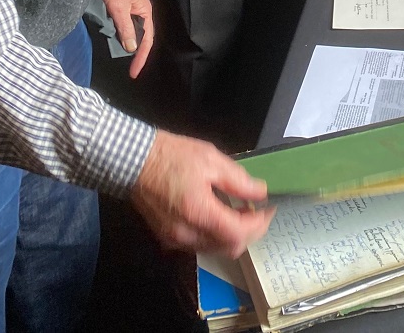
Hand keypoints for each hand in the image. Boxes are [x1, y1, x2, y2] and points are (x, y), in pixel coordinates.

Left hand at [95, 0, 153, 78]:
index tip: (133, 73)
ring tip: (120, 57)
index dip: (141, 57)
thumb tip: (132, 48)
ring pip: (130, 29)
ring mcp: (129, 7)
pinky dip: (118, 33)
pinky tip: (112, 39)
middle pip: (140, 35)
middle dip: (136, 52)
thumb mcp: (119, 8)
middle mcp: (139, 10)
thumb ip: (125, 28)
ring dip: (126, 42)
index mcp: (144, 11)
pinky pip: (121, 23)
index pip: (147, 40)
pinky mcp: (118, 4)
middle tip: (129, 68)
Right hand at [131, 131, 273, 256]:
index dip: (259, 224)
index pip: (238, 233)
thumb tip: (260, 193)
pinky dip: (214, 234)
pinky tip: (218, 214)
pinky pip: (199, 244)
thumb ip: (238, 180)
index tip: (269, 209)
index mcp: (199, 212)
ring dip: (232, 234)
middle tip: (257, 210)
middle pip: (228, 247)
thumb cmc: (173, 155)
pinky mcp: (167, 237)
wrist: (134, 160)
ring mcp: (175, 239)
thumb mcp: (210, 159)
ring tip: (240, 211)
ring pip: (214, 248)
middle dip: (248, 231)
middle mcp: (187, 234)